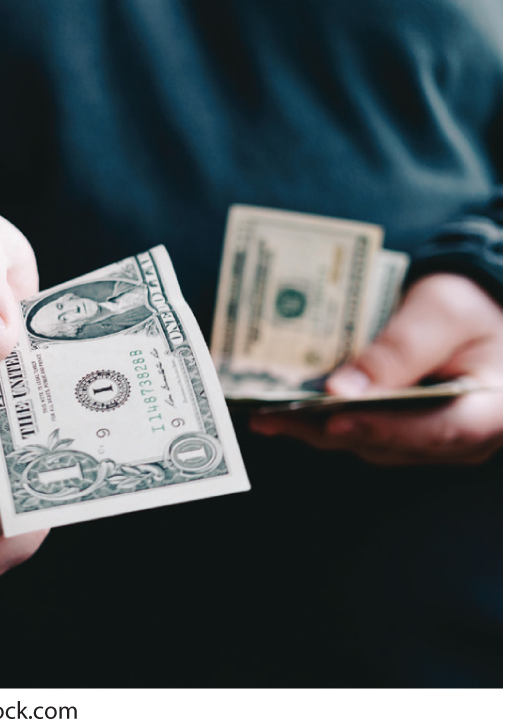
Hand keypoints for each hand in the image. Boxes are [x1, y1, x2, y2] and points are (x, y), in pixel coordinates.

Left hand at [250, 273, 502, 464]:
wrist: (471, 309)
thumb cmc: (468, 306)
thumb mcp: (441, 312)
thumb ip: (401, 349)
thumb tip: (344, 389)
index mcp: (492, 411)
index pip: (438, 430)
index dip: (382, 428)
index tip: (334, 420)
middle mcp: (459, 439)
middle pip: (389, 442)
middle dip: (329, 428)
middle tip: (275, 414)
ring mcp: (425, 441)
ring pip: (364, 443)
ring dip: (314, 429)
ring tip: (266, 413)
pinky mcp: (396, 434)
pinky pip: (356, 432)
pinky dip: (318, 422)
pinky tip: (279, 413)